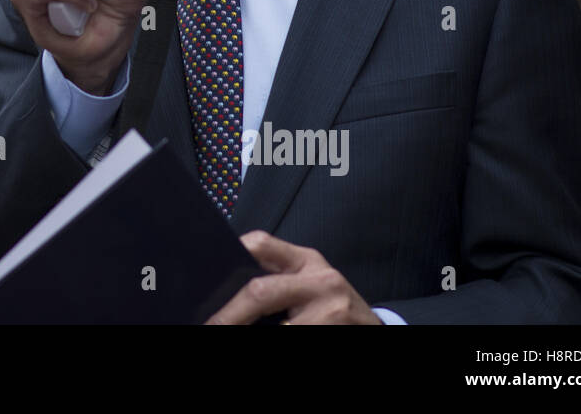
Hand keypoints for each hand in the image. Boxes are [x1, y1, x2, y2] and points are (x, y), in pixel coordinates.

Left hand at [205, 231, 381, 324]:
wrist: (373, 330)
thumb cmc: (334, 308)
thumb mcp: (311, 283)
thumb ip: (279, 277)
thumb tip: (226, 291)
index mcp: (307, 261)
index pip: (261, 244)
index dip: (233, 255)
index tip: (207, 276)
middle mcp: (320, 281)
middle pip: (259, 291)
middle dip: (228, 315)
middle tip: (209, 326)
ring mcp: (330, 310)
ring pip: (274, 325)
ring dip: (249, 330)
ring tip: (230, 330)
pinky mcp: (333, 332)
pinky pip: (289, 335)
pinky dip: (276, 336)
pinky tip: (267, 333)